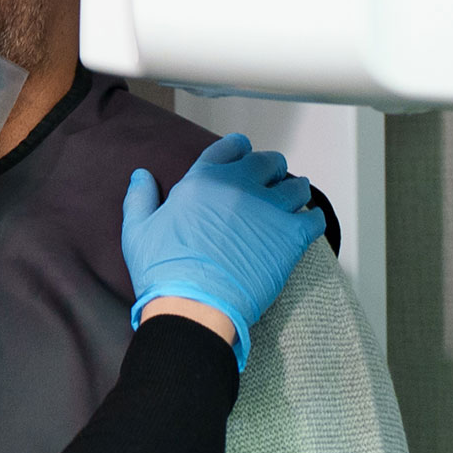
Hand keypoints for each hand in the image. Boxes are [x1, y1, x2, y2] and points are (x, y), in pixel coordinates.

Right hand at [121, 134, 325, 369]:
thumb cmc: (163, 269)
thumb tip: (141, 175)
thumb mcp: (138, 229)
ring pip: (296, 187)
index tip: (243, 153)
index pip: (229, 148)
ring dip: (293, 191)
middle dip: (270, 168)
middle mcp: (239, 187)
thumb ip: (140, 197)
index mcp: (203, 180)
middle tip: (269, 179)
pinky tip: (305, 225)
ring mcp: (269, 210)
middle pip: (268, 162)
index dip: (238, 148)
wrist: (195, 304)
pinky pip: (314, 218)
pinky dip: (312, 219)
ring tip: (290, 201)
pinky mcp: (291, 237)